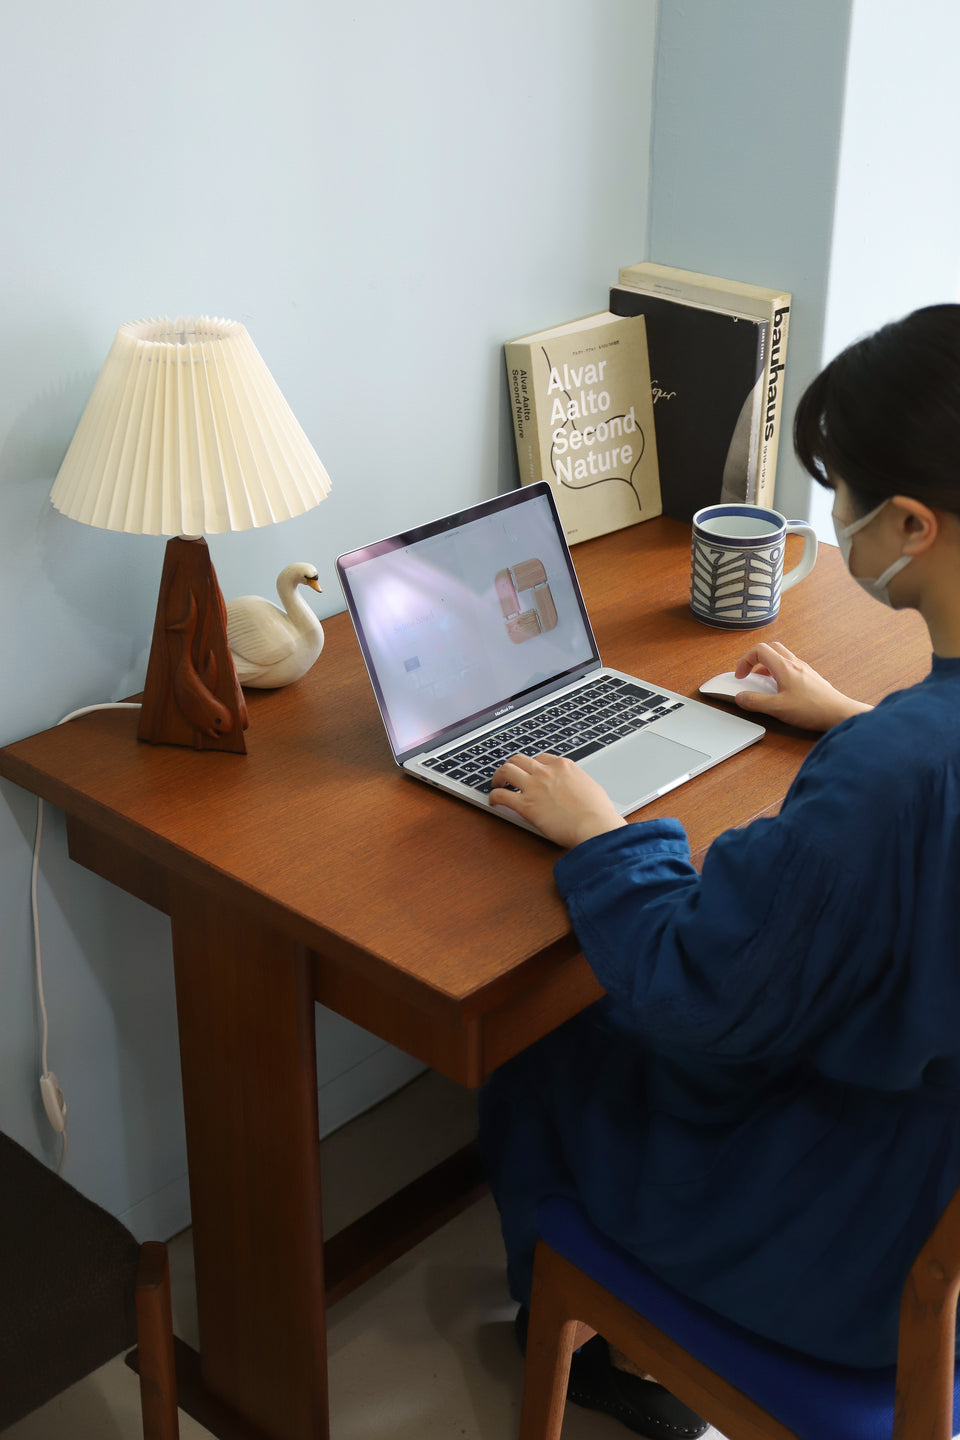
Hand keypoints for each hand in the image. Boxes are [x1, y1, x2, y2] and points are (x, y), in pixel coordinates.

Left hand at [489, 751, 626, 847]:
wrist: (594, 826)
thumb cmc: (598, 812)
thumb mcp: (591, 787)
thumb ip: (577, 783)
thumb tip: (575, 787)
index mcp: (563, 766)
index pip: (540, 758)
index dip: (532, 766)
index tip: (530, 773)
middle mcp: (546, 772)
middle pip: (519, 759)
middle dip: (512, 766)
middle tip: (508, 776)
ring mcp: (534, 786)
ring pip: (506, 770)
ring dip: (498, 777)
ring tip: (497, 785)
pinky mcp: (525, 805)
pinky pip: (501, 795)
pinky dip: (493, 796)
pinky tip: (494, 801)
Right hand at [733, 641, 871, 730]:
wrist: (839, 713)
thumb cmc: (812, 709)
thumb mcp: (777, 708)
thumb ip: (755, 702)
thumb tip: (741, 697)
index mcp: (784, 666)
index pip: (759, 650)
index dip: (745, 661)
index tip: (741, 676)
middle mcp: (795, 663)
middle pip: (771, 648)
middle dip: (755, 658)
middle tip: (749, 673)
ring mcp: (804, 669)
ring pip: (781, 657)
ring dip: (767, 666)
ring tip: (762, 682)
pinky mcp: (810, 678)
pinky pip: (790, 667)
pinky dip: (779, 673)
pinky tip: (779, 690)